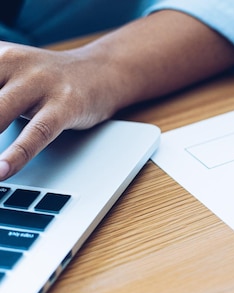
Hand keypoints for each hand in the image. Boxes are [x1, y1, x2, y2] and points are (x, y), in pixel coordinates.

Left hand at [0, 11, 233, 179]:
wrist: (110, 73)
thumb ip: (2, 100)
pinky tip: (3, 172)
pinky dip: (16, 153)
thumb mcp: (18, 83)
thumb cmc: (58, 84)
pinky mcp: (66, 105)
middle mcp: (17, 65)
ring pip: (0, 111)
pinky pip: (36, 131)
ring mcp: (41, 82)